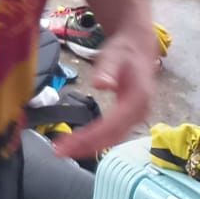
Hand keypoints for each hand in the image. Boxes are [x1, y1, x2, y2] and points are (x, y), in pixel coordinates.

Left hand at [54, 23, 158, 159]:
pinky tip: (78, 142)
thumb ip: (107, 70)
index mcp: (138, 99)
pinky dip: (95, 140)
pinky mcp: (129, 117)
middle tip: (59, 152)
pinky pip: (112, 134)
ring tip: (64, 149)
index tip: (67, 144)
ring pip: (112, 139)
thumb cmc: (124, 51)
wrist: (138, 47)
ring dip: (88, 147)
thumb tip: (101, 84)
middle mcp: (140, 112)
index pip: (111, 126)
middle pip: (112, 138)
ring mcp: (136, 117)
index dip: (89, 138)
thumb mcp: (113, 56)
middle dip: (85, 147)